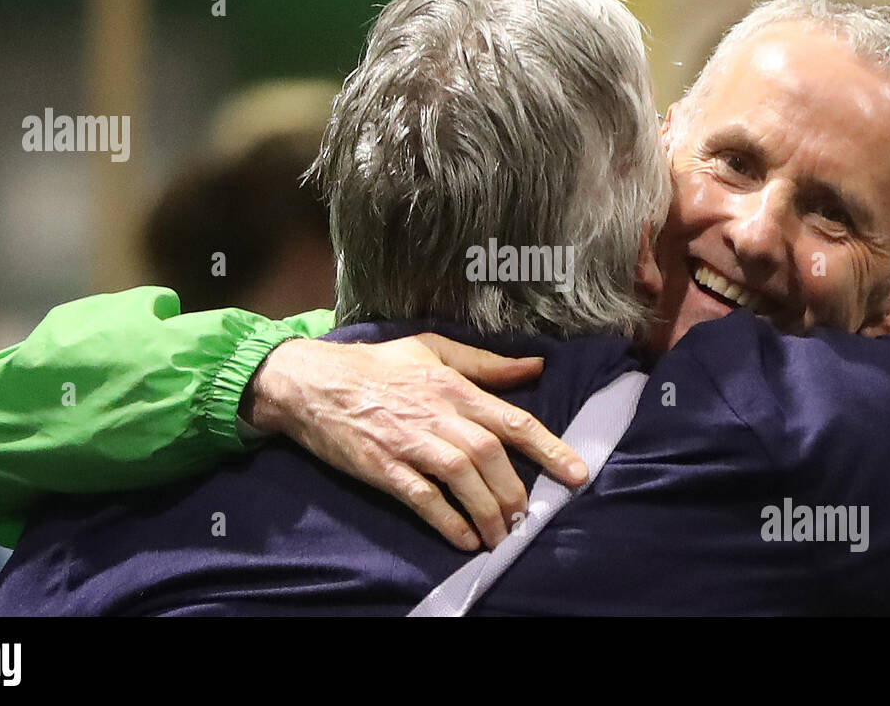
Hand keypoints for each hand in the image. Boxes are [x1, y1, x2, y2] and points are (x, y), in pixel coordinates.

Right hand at [242, 333, 587, 550]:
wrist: (312, 382)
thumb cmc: (377, 366)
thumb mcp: (433, 350)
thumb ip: (485, 364)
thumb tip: (534, 365)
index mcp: (453, 386)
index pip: (511, 419)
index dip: (549, 448)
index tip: (576, 473)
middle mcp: (436, 413)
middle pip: (490, 454)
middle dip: (515, 490)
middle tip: (525, 516)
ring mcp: (408, 441)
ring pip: (460, 477)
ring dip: (486, 510)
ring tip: (500, 535)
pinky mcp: (382, 466)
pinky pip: (421, 497)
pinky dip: (446, 520)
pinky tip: (463, 539)